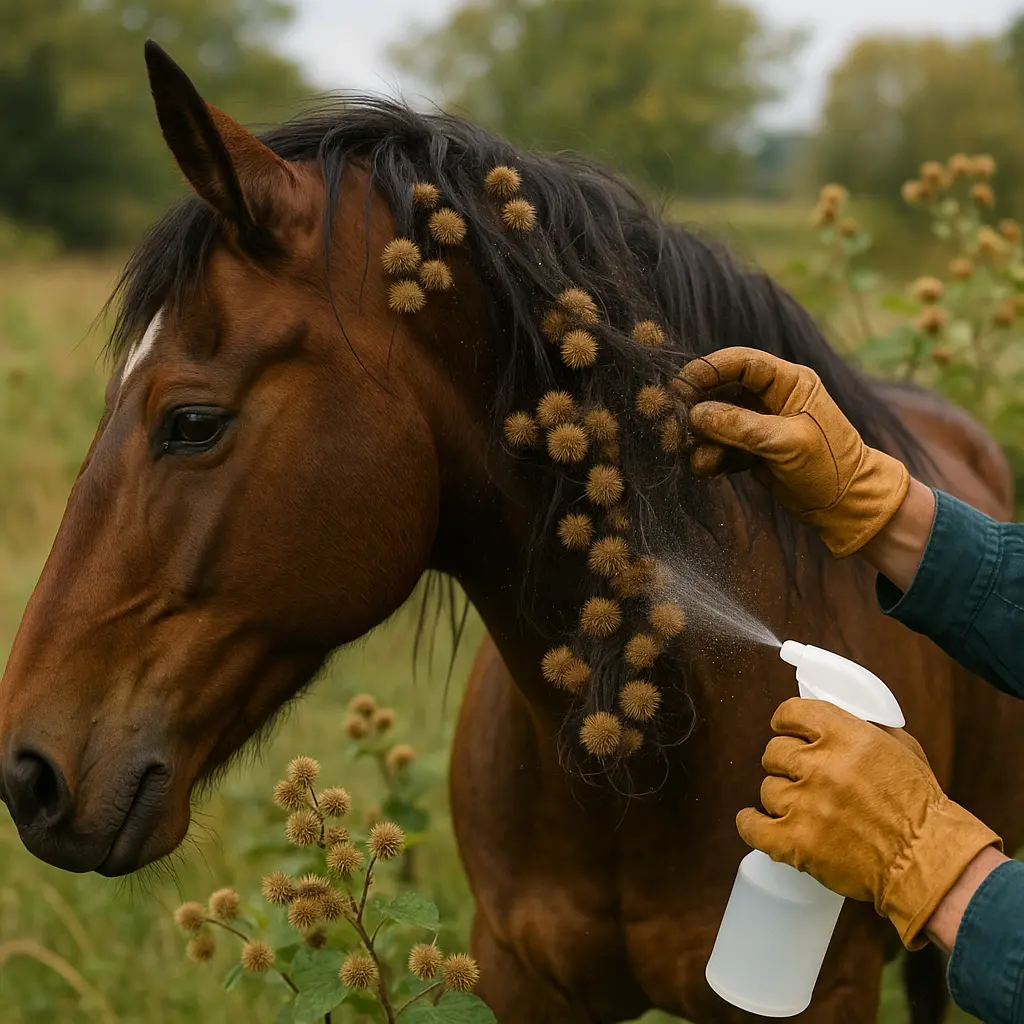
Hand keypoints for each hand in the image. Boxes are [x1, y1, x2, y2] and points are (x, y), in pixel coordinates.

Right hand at [680, 348, 909, 556]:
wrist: (847, 507)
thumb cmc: (828, 467)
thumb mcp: (784, 443)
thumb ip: (738, 426)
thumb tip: (694, 414)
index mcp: (789, 382)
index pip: (742, 362)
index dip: (709, 370)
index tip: (681, 387)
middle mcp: (772, 398)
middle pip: (722, 390)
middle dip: (698, 409)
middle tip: (675, 425)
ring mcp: (760, 424)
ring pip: (717, 420)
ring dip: (702, 438)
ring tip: (699, 459)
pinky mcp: (752, 450)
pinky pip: (721, 445)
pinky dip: (711, 456)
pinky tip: (708, 469)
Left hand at [737, 697, 1001, 948]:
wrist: (928, 862)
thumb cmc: (919, 807)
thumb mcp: (900, 748)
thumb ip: (863, 726)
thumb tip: (830, 718)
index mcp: (847, 736)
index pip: (791, 712)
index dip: (786, 721)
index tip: (785, 729)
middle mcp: (822, 766)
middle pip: (774, 752)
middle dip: (785, 762)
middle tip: (800, 775)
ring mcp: (806, 805)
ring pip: (768, 789)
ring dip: (780, 797)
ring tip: (802, 808)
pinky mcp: (797, 843)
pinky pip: (752, 827)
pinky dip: (750, 824)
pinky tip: (756, 822)